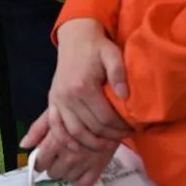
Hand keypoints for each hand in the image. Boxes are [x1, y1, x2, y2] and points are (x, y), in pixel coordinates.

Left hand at [22, 109, 118, 185]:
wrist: (111, 107)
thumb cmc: (81, 105)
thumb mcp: (55, 110)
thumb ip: (38, 128)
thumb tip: (23, 144)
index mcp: (56, 139)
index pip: (40, 161)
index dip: (40, 160)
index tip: (44, 157)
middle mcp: (69, 152)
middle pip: (53, 172)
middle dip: (54, 165)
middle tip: (60, 155)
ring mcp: (84, 161)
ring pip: (67, 179)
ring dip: (67, 171)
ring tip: (72, 159)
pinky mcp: (99, 167)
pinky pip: (84, 184)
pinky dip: (80, 180)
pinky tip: (81, 169)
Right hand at [37, 19, 131, 151]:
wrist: (75, 38)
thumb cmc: (97, 47)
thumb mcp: (112, 54)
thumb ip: (119, 74)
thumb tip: (125, 96)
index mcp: (84, 86)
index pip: (105, 118)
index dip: (121, 128)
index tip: (132, 129)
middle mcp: (69, 96)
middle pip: (92, 127)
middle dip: (110, 136)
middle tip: (124, 136)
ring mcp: (58, 100)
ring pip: (75, 132)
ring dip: (91, 143)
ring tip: (107, 144)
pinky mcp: (53, 101)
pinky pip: (56, 126)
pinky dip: (65, 140)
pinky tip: (78, 147)